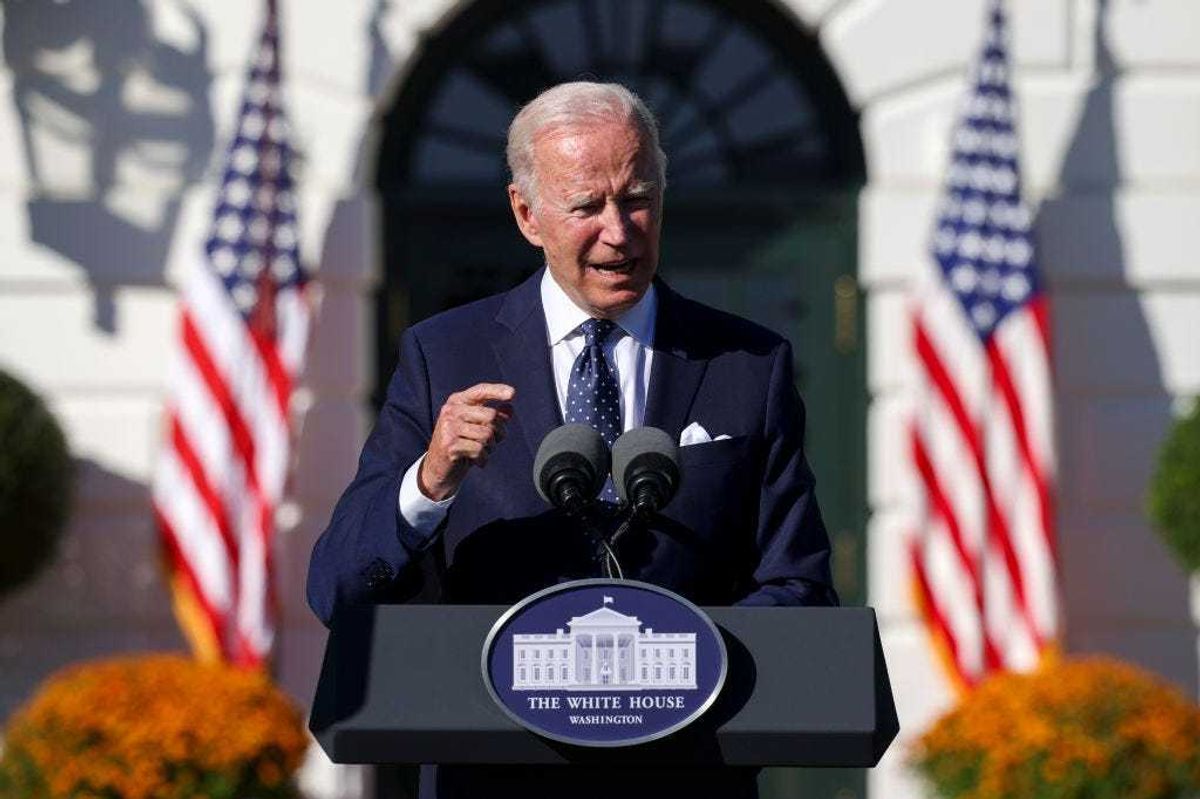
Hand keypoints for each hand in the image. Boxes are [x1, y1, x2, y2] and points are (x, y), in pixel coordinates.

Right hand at [418, 383, 514, 500]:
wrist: (438, 467)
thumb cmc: (462, 443)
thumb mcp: (477, 426)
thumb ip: (494, 416)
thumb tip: (510, 408)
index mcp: (457, 401)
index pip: (480, 391)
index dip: (497, 390)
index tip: (512, 394)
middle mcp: (451, 411)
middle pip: (490, 415)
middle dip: (499, 431)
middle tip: (494, 441)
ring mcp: (448, 427)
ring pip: (487, 434)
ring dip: (491, 447)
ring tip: (482, 451)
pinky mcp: (449, 445)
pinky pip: (479, 450)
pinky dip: (483, 458)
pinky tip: (476, 460)